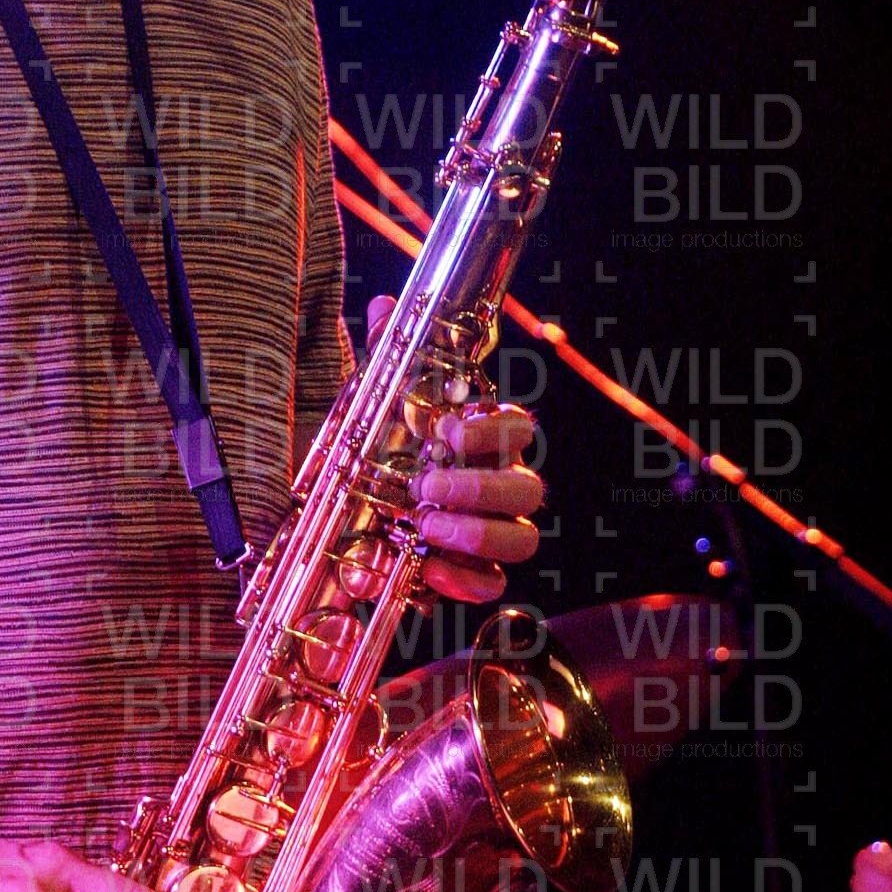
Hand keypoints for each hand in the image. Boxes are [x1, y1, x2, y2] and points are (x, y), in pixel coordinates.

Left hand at [368, 295, 544, 605]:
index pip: (520, 428)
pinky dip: (462, 582)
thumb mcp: (383, 400)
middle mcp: (504, 484)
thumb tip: (385, 306)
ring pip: (522, 541)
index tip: (445, 431)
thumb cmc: (390, 446)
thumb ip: (391, 355)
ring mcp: (496, 531)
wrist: (362, 505)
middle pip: (529, 490)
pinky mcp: (476, 573)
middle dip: (480, 490)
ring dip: (475, 536)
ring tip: (424, 529)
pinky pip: (492, 585)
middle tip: (428, 487)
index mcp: (488, 440)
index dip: (491, 430)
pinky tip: (424, 569)